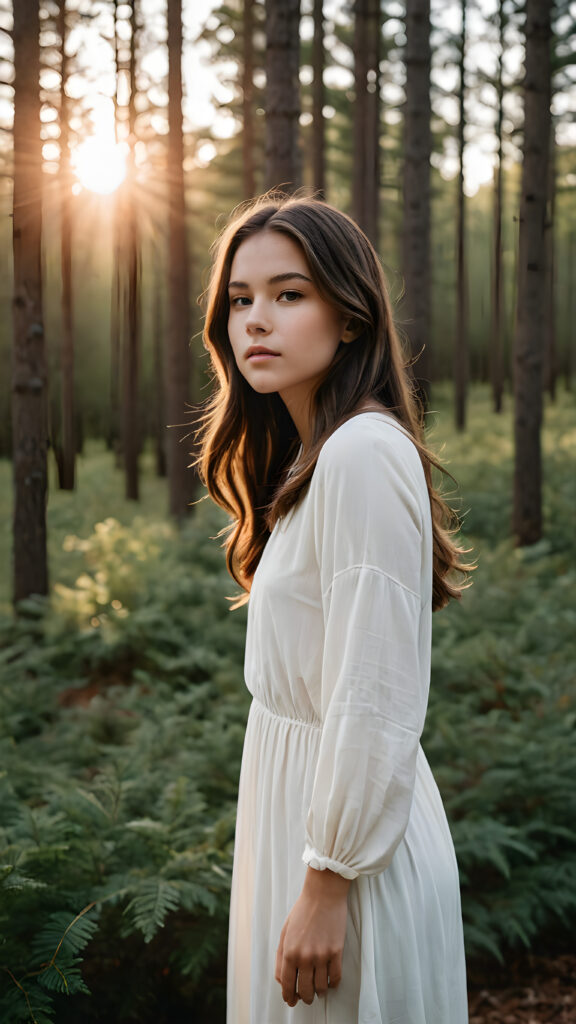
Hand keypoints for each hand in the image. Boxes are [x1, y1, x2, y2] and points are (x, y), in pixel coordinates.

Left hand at [274, 867, 349, 1006]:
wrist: (323, 894)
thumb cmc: (302, 910)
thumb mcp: (285, 931)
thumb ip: (281, 956)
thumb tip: (282, 979)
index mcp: (289, 951)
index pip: (287, 984)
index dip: (289, 996)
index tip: (291, 1001)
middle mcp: (304, 956)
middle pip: (305, 990)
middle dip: (305, 998)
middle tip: (306, 997)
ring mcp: (321, 955)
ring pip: (321, 988)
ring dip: (319, 993)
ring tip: (319, 990)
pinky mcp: (336, 951)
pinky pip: (335, 977)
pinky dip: (333, 984)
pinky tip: (330, 981)